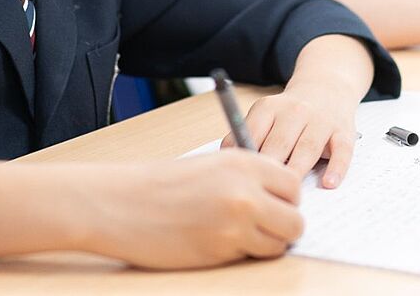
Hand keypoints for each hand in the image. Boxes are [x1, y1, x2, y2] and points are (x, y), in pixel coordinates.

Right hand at [93, 150, 302, 268]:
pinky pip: (254, 258)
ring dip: (265, 244)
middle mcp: (245, 190)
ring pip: (280, 244)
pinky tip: (219, 242)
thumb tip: (280, 201)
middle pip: (295, 219)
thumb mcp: (210, 167)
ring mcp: (236, 223)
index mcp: (242, 161)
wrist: (124, 203)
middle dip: (283, 226)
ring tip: (236, 234)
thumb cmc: (161, 184)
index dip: (285, 197)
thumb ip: (246, 178)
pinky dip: (244, 255)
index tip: (272, 202)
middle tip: (260, 225)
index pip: (293, 185)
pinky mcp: (223, 251)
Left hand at [223, 86, 357, 188]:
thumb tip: (227, 162)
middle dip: (271, 168)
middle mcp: (295, 111)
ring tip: (292, 193)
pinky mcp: (343, 132)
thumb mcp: (265, 114)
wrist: (326, 87)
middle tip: (265, 194)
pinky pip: (341, 151)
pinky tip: (328, 183)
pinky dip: (336, 168)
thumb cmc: (289, 112)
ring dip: (298, 170)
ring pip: (307, 148)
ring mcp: (321, 120)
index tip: (242, 179)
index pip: (253, 132)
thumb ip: (250, 135)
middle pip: (279, 143)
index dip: (247, 158)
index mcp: (269, 107)